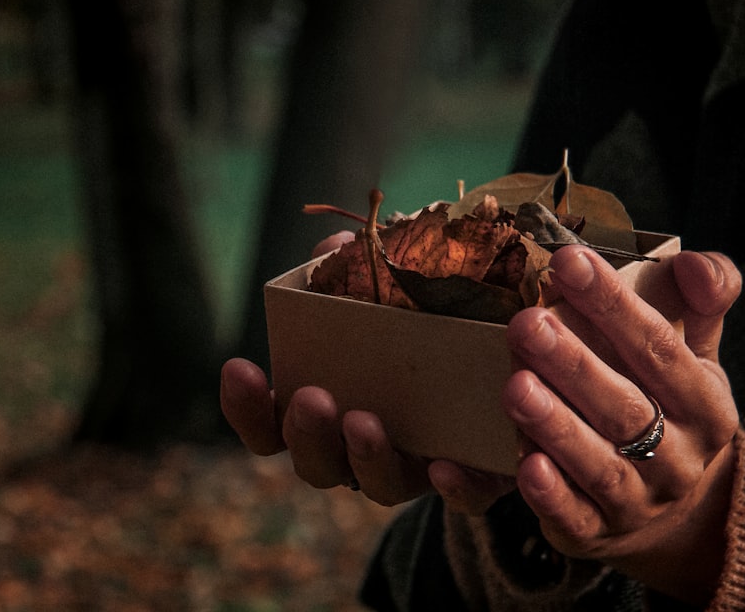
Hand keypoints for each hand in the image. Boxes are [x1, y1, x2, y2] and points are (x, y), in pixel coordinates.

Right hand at [221, 229, 513, 508]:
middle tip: (310, 397)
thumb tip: (333, 247)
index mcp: (327, 412)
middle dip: (306, 433)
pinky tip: (444, 466)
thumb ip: (353, 274)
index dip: (246, 405)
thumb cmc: (420, 328)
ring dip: (365, 456)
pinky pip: (461, 498)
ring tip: (364, 421)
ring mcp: (414, 469)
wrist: (506, 370)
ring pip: (379, 486)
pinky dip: (451, 487)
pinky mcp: (472, 479)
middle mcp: (359, 451)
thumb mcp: (387, 294)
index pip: (267, 426)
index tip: (239, 366)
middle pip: (315, 464)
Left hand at [501, 245, 741, 603]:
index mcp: (705, 405)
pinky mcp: (596, 534)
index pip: (660, 348)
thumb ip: (701, 299)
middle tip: (526, 323)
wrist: (679, 514)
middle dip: (573, 363)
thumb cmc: (672, 407)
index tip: (568, 261)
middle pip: (625, 408)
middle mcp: (678, 457)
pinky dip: (550, 495)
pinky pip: (574, 517)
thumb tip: (693, 263)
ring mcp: (638, 501)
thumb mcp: (697, 354)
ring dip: (555, 426)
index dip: (615, 304)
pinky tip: (522, 466)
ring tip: (515, 386)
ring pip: (598, 464)